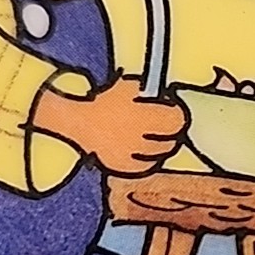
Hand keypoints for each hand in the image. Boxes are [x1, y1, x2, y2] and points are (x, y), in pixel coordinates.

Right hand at [33, 74, 187, 173]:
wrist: (77, 121)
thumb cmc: (105, 101)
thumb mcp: (128, 87)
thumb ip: (150, 92)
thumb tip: (170, 99)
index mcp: (142, 115)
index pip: (176, 120)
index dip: (177, 115)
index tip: (174, 111)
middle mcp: (139, 137)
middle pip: (171, 140)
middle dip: (171, 132)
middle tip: (168, 126)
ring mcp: (131, 155)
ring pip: (160, 154)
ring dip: (161, 146)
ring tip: (154, 137)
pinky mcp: (123, 167)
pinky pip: (146, 165)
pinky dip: (148, 158)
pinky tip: (143, 149)